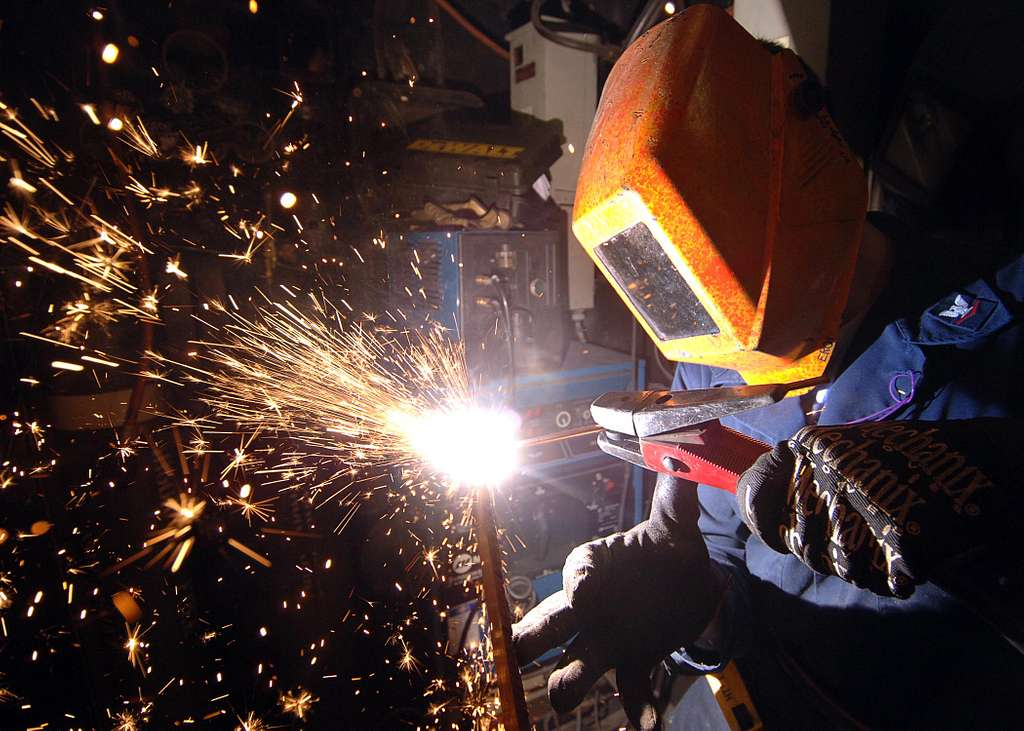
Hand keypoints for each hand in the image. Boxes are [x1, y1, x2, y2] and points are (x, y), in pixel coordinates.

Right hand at [512, 474, 722, 730]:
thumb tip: (682, 459)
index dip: (576, 582)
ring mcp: (608, 640)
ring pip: (578, 664)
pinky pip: (631, 691)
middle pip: (552, 622)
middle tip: (514, 655)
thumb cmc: (667, 550)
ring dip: (568, 682)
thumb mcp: (675, 525)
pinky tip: (644, 727)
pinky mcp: (635, 665)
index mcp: (594, 566)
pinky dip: (636, 710)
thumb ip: (676, 499)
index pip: (576, 572)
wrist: (691, 588)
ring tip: (563, 700)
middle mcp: (590, 607)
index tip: (582, 593)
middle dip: (532, 639)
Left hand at [735, 419, 1014, 597]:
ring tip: (889, 536)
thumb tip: (754, 507)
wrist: (984, 463)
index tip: (775, 529)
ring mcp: (862, 510)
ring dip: (865, 564)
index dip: (762, 519)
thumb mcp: (845, 446)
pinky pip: (882, 581)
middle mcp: (827, 477)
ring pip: (840, 567)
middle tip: (861, 531)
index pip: (755, 499)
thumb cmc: (911, 457)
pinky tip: (913, 548)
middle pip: (803, 544)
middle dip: (826, 548)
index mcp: (810, 448)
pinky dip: (897, 575)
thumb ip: (799, 472)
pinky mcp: (899, 544)